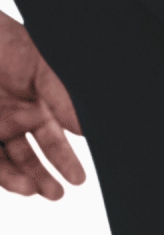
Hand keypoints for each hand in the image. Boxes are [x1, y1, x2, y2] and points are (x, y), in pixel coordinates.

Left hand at [0, 11, 85, 199]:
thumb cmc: (3, 41)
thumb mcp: (39, 67)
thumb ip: (61, 98)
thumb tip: (85, 127)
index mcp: (35, 103)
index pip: (53, 139)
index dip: (65, 160)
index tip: (78, 178)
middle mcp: (13, 117)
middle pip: (29, 157)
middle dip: (44, 177)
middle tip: (57, 193)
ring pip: (6, 163)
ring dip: (21, 179)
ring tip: (34, 190)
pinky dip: (1, 174)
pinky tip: (15, 182)